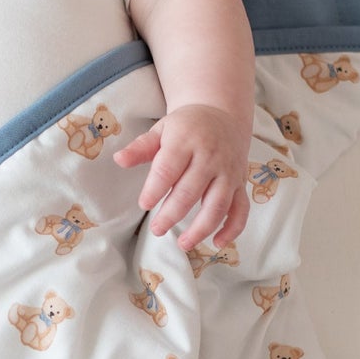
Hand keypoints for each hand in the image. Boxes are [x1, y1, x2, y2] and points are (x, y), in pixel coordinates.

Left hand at [113, 104, 249, 251]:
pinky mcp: (240, 184)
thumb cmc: (186, 127)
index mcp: (187, 141)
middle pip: (191, 190)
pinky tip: (217, 244)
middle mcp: (211, 157)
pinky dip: (232, 229)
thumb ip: (140, 147)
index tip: (144, 204)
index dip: (155, 189)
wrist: (223, 114)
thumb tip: (119, 160)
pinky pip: (241, 209)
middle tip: (156, 229)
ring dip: (201, 228)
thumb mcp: (162, 130)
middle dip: (172, 213)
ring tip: (183, 243)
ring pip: (217, 204)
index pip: (169, 168)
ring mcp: (228, 172)